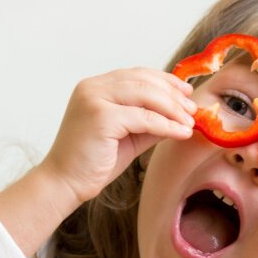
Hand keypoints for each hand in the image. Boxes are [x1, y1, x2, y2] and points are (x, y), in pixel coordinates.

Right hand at [39, 68, 196, 202]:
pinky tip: (180, 133)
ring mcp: (95, 99)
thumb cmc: (93, 162)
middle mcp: (92, 87)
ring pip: (146, 94)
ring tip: (189, 122)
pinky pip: (143, 117)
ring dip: (173, 108)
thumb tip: (181, 114)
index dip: (165, 80)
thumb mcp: (128, 135)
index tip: (186, 91)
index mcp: (95, 87)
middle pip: (144, 81)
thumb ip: (150, 121)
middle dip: (173, 95)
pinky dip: (166, 125)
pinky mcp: (100, 117)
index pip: (137, 74)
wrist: (65, 183)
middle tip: (193, 110)